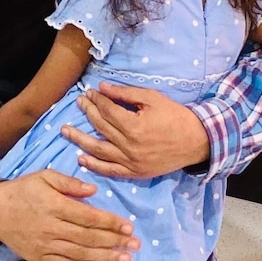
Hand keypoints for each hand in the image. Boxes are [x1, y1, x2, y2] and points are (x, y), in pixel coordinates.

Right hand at [0, 170, 139, 260]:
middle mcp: (51, 227)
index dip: (110, 222)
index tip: (128, 226)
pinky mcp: (40, 257)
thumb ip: (69, 182)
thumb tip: (94, 190)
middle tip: (135, 244)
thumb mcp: (44, 176)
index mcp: (54, 205)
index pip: (88, 216)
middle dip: (114, 241)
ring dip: (106, 256)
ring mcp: (45, 245)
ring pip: (81, 253)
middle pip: (88, 237)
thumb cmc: (23, 190)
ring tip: (126, 258)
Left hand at [61, 82, 209, 177]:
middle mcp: (129, 145)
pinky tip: (82, 158)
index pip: (107, 110)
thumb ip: (126, 93)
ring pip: (98, 150)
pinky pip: (110, 171)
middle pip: (100, 127)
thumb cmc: (175, 116)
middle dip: (87, 112)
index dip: (96, 99)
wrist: (196, 141)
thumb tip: (102, 88)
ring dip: (80, 140)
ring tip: (65, 131)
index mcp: (133, 125)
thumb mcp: (152, 98)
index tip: (89, 92)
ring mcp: (131, 161)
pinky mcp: (135, 172)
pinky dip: (94, 166)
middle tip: (78, 103)